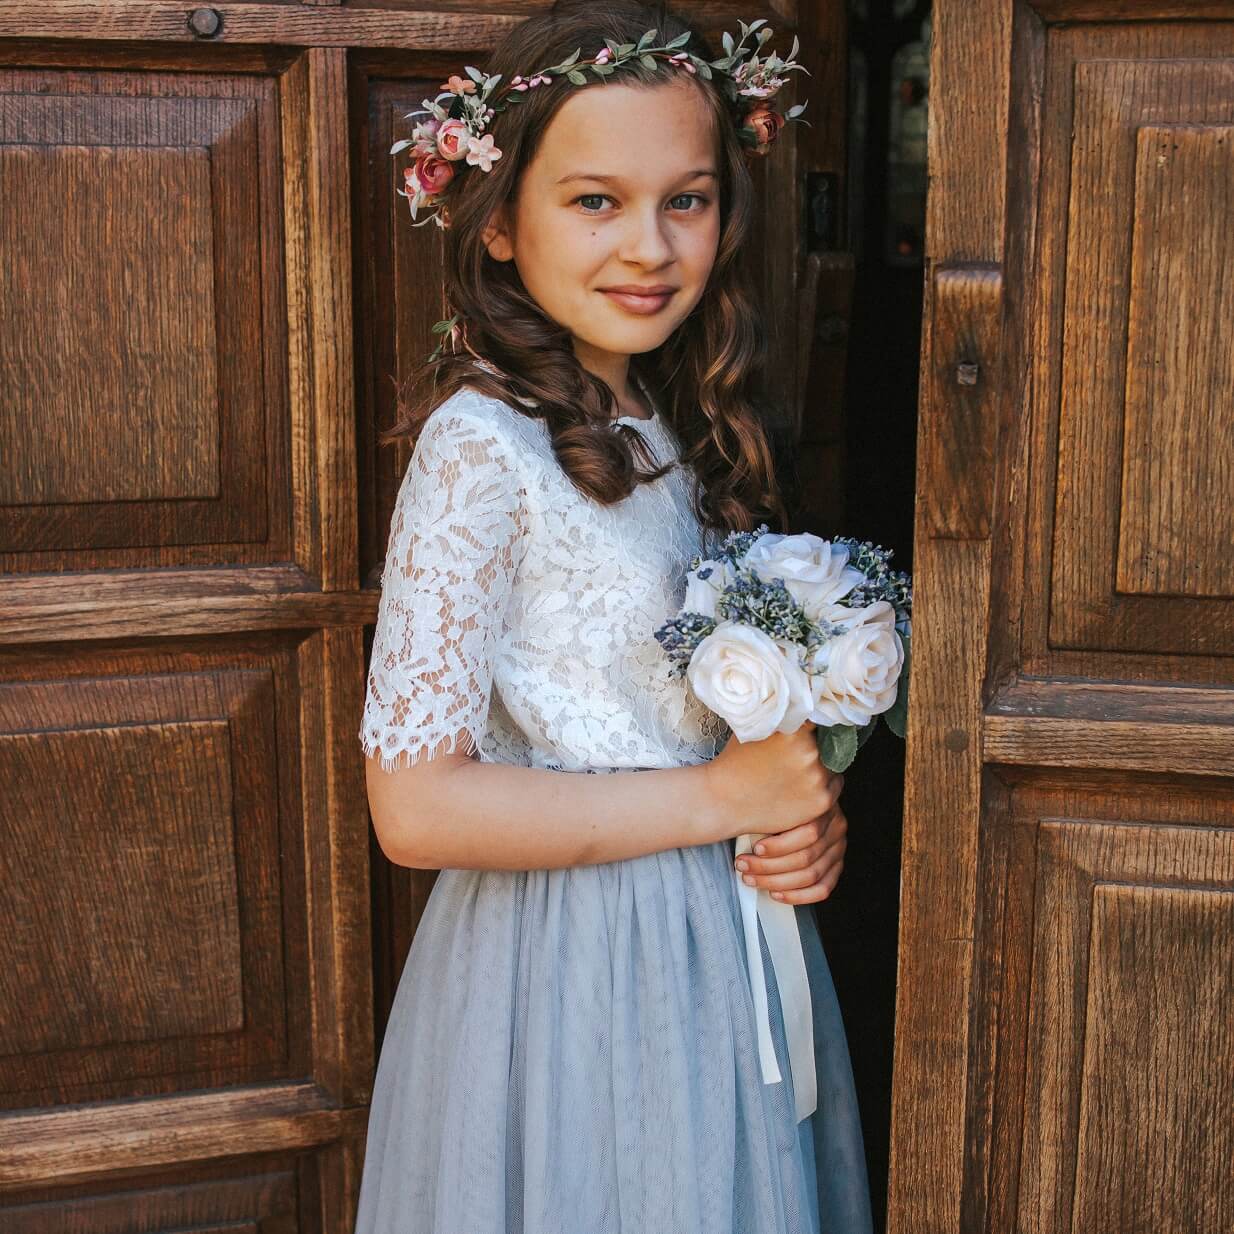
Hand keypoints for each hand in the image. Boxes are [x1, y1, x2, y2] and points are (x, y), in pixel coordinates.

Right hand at [704, 719, 844, 841]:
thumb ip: (780, 715)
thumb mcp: (754, 727)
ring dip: (821, 764)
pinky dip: (824, 784)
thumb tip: (797, 699)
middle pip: (827, 741)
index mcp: (794, 730)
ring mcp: (817, 778)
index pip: (819, 717)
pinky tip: (804, 785)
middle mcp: (810, 752)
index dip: (815, 722)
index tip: (810, 728)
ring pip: (833, 763)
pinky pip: (835, 785)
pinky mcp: (822, 801)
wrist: (724, 800)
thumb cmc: (735, 761)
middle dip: (816, 745)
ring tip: (796, 771)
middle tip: (797, 754)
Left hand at [734, 801, 847, 903]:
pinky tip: (776, 893)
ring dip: (776, 882)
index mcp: (824, 807)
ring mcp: (837, 850)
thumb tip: (743, 824)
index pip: (808, 832)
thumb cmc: (781, 801)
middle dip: (769, 865)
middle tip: (744, 865)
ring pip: (810, 875)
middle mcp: (836, 829)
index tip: (755, 849)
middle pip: (806, 857)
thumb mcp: (776, 798)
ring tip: (751, 878)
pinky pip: (821, 889)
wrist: (801, 804)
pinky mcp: (836, 867)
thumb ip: (769, 810)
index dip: (779, 845)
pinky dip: (797, 895)